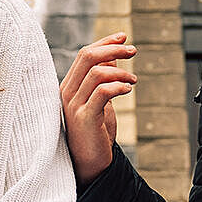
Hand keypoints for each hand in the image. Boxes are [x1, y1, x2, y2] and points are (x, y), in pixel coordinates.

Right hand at [60, 32, 136, 184]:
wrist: (89, 165)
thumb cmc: (95, 133)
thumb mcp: (100, 102)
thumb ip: (103, 80)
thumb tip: (113, 56)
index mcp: (70, 86)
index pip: (84, 54)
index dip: (104, 43)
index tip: (123, 36)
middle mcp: (67, 93)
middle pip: (87, 57)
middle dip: (113, 49)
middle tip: (133, 50)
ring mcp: (74, 106)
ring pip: (96, 73)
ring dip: (120, 71)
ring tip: (133, 80)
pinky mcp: (84, 119)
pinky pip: (101, 93)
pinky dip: (117, 86)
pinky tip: (128, 89)